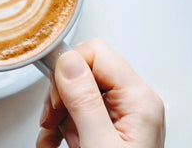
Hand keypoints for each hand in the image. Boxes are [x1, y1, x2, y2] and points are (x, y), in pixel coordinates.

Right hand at [37, 39, 164, 147]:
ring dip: (56, 115)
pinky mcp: (109, 126)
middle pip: (82, 72)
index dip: (68, 70)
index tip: (57, 98)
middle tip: (52, 119)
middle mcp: (133, 102)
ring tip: (53, 137)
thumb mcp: (99, 143)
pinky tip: (55, 141)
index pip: (97, 52)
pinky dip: (59, 127)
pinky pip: (76, 112)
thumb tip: (67, 61)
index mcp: (139, 100)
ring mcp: (121, 114)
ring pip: (74, 92)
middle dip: (59, 96)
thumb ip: (84, 101)